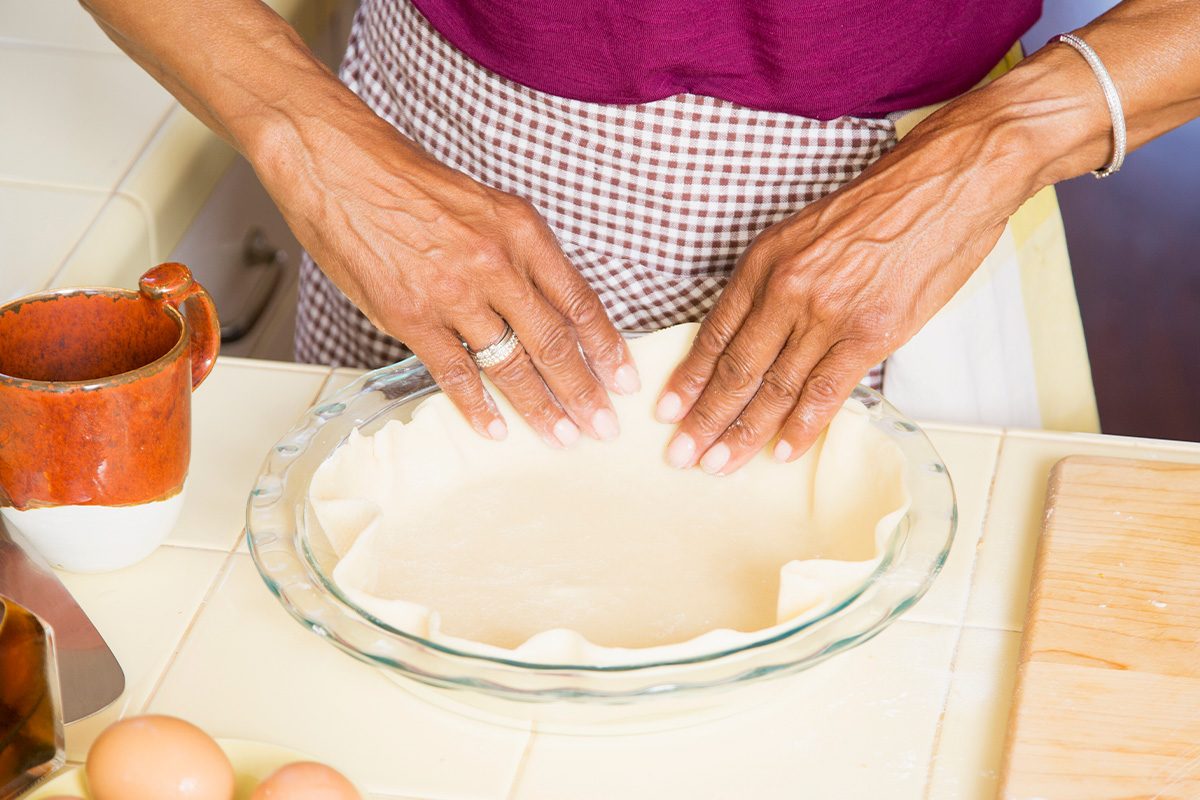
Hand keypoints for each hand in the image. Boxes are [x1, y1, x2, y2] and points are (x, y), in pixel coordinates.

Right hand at [256, 105, 639, 446]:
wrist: (335, 162)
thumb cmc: (405, 179)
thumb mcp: (484, 203)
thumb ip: (517, 253)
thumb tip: (545, 304)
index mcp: (521, 231)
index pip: (579, 300)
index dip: (607, 346)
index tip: (624, 377)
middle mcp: (495, 263)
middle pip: (554, 341)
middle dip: (584, 391)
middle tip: (604, 426)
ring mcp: (453, 293)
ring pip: (511, 364)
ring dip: (541, 407)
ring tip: (562, 437)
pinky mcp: (410, 316)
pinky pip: (455, 373)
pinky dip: (477, 406)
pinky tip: (495, 429)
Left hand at [654, 110, 1029, 474]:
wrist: (947, 183)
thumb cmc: (881, 204)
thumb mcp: (805, 231)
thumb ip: (775, 282)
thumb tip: (755, 335)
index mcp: (765, 261)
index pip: (715, 333)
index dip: (689, 378)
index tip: (669, 410)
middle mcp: (788, 289)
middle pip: (736, 368)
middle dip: (706, 418)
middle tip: (683, 455)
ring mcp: (829, 314)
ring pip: (775, 387)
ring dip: (745, 432)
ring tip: (720, 465)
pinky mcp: (871, 333)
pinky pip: (826, 391)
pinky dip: (802, 426)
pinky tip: (782, 451)